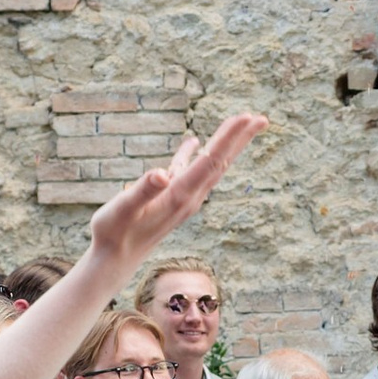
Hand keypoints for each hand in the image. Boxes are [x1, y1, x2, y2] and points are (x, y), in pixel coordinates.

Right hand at [81, 115, 266, 282]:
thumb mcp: (123, 210)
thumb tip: (162, 174)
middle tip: (262, 119)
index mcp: (179, 195)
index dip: (229, 137)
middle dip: (240, 139)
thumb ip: (143, 191)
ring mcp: (182, 198)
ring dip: (225, 145)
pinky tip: (194, 142)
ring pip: (209, 166)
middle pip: (220, 162)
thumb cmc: (115, 235)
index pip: (211, 161)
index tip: (247, 117)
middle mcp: (188, 197)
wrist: (116, 261)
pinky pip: (187, 171)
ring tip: (240, 127)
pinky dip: (193, 155)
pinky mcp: (171, 199)